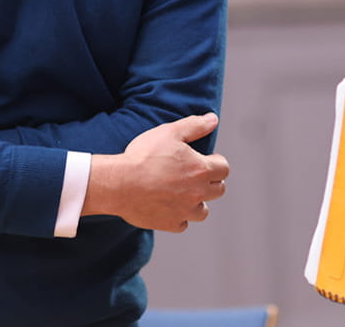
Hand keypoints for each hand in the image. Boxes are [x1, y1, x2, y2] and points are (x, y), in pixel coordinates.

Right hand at [84, 113, 228, 231]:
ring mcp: (184, 211)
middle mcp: (197, 193)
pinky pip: (183, 223)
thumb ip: (195, 125)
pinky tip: (168, 206)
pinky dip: (179, 216)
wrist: (119, 183)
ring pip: (203, 211)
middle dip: (211, 181)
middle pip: (218, 190)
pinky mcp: (170, 224)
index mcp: (201, 170)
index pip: (224, 168)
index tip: (205, 160)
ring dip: (197, 202)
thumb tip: (213, 119)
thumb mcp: (170, 132)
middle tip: (194, 174)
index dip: (216, 162)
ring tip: (183, 192)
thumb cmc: (144, 156)